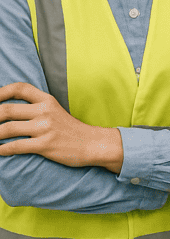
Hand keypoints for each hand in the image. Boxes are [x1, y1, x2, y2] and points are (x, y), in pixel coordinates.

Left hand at [0, 82, 122, 170]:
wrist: (91, 143)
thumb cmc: (69, 128)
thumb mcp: (55, 110)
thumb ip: (36, 106)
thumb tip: (10, 109)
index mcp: (47, 100)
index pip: (20, 89)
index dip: (1, 92)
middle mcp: (45, 111)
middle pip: (8, 110)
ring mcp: (44, 128)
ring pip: (8, 129)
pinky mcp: (45, 145)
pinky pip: (16, 146)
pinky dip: (3, 150)